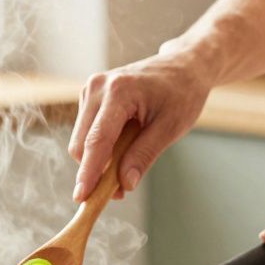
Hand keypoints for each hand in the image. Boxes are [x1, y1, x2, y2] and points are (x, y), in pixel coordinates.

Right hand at [69, 49, 212, 201]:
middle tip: (120, 192)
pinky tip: (123, 148)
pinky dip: (99, 150)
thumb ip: (144, 155)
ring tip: (128, 164)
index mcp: (118, 91)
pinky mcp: (90, 98)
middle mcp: (97, 88)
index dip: (89, 173)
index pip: (97, 141)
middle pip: (81, 145)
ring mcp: (90, 91)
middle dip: (95, 172)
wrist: (183, 67)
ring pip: (81, 142)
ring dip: (98, 161)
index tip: (82, 198)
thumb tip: (125, 184)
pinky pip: (86, 133)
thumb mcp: (170, 127)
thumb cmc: (182, 93)